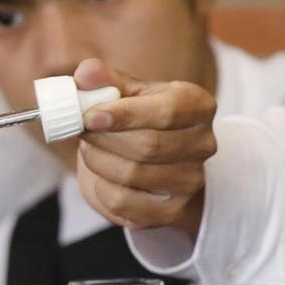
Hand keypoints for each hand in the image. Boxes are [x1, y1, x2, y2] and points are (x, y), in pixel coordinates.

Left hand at [70, 58, 216, 236]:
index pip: (166, 111)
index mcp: (198, 106)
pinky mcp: (172, 211)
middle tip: (81, 131)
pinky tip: (102, 176)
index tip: (89, 116)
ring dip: (98, 160)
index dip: (125, 114)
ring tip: (92, 149)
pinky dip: (101, 188)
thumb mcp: (128, 93)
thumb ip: (106, 81)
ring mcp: (191, 181)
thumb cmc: (141, 119)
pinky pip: (123, 202)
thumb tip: (86, 73)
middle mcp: (203, 144)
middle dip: (104, 138)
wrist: (159, 162)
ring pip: (132, 174)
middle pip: (147, 145)